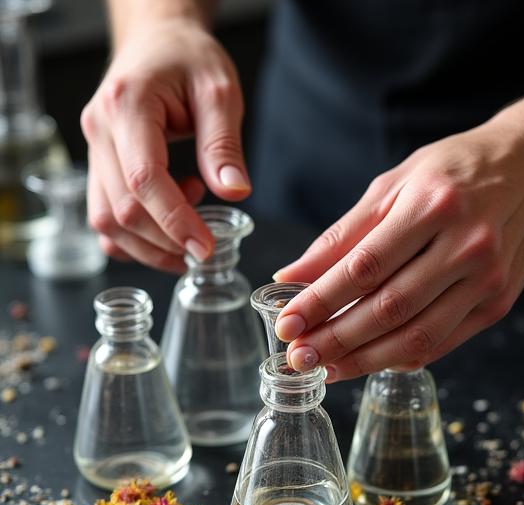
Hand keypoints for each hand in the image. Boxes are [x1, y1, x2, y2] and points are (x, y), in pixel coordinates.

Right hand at [81, 18, 249, 270]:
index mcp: (128, 105)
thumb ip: (224, 144)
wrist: (157, 41)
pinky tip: (167, 224)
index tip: (206, 248)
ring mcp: (93, 149)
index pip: (145, 180)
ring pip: (106, 221)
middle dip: (166, 241)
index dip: (175, 222)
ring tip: (189, 230)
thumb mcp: (220, 92)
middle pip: (123, 209)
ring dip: (149, 245)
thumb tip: (234, 192)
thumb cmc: (188, 60)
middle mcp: (100, 129)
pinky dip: (133, 238)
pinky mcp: (97, 166)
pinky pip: (104, 218)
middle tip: (205, 247)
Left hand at [273, 108, 523, 380]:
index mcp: (433, 204)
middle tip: (298, 356)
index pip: (365, 266)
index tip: (287, 322)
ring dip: (364, 360)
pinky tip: (368, 362)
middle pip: (389, 308)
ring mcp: (488, 279)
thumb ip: (343, 234)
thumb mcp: (394, 183)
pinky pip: (442, 343)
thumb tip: (292, 274)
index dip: (321, 301)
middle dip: (336, 339)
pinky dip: (401, 358)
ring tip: (325, 369)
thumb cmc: (455, 170)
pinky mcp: (499, 303)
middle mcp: (467, 244)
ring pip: (417, 336)